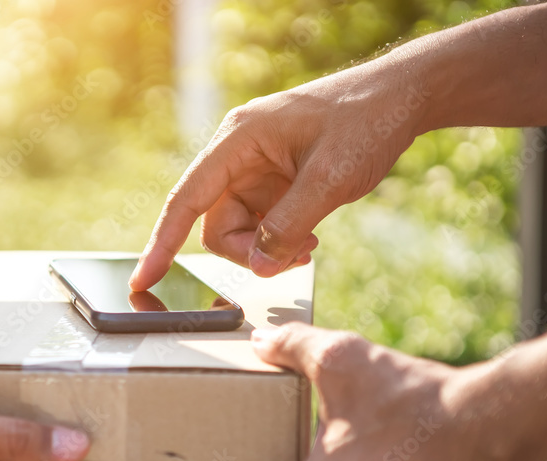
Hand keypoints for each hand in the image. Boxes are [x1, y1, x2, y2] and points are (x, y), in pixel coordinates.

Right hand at [130, 63, 426, 289]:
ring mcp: (256, 169)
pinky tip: (309, 238)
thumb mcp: (329, 178)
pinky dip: (279, 240)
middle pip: (214, 223)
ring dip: (267, 248)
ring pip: (237, 229)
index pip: (186, 199)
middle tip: (292, 258)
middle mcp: (238, 155)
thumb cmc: (365, 121)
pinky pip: (260, 224)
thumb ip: (288, 226)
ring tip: (309, 246)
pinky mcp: (274, 182)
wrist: (402, 97)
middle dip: (246, 251)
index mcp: (238, 140)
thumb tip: (258, 264)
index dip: (162, 242)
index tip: (144, 278)